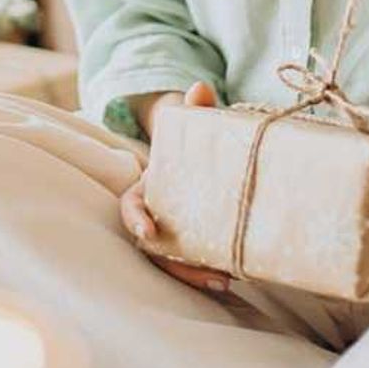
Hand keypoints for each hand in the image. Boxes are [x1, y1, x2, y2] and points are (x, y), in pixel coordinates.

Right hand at [118, 81, 230, 295]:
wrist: (202, 155)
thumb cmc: (191, 141)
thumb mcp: (191, 124)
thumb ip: (195, 108)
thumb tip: (200, 88)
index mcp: (147, 187)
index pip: (130, 206)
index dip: (136, 219)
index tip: (148, 231)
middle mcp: (156, 215)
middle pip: (155, 248)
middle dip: (178, 265)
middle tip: (210, 274)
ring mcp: (174, 232)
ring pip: (175, 262)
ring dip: (197, 275)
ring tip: (228, 280)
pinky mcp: (194, 242)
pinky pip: (196, 262)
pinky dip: (211, 270)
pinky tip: (238, 275)